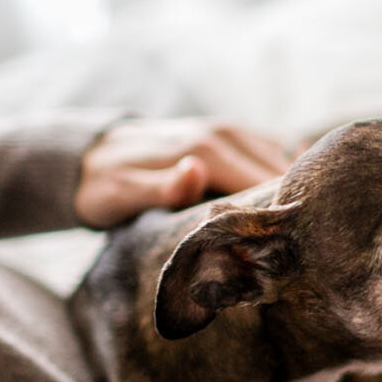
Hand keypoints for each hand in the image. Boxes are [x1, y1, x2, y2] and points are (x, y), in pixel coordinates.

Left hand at [74, 118, 291, 227]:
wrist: (90, 154)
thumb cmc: (104, 184)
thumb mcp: (121, 193)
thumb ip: (160, 188)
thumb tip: (196, 171)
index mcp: (207, 149)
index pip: (266, 184)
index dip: (278, 217)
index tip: (283, 250)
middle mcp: (226, 133)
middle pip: (282, 174)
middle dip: (290, 208)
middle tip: (288, 248)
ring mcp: (233, 131)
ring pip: (284, 162)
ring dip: (289, 193)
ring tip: (287, 232)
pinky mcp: (235, 135)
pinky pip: (276, 154)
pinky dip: (283, 178)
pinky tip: (276, 205)